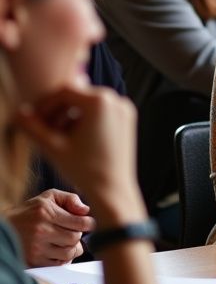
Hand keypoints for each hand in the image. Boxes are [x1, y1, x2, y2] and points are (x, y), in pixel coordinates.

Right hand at [6, 189, 94, 267]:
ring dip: (71, 248)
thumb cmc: (28, 212)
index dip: (89, 223)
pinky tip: (57, 250)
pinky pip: (59, 264)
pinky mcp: (34, 261)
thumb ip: (69, 199)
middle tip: (72, 231)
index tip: (88, 223)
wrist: (4, 229)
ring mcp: (37, 248)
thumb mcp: (48, 198)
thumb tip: (86, 211)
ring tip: (64, 241)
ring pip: (69, 253)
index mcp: (46, 213)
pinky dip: (62, 259)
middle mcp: (41, 231)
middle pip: (75, 239)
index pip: (80, 222)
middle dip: (77, 235)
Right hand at [15, 85, 142, 219]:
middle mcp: (115, 99)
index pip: (64, 91)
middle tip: (43, 128)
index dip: (45, 104)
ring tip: (57, 135)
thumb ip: (33, 127)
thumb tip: (19, 113)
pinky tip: (73, 138)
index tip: (34, 119)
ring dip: (70, 115)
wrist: (113, 191)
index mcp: (99, 101)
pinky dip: (85, 119)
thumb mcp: (53, 147)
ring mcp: (124, 109)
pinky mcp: (127, 119)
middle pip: (77, 96)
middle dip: (58, 110)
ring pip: (88, 103)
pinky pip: (101, 111)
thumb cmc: (85, 171)